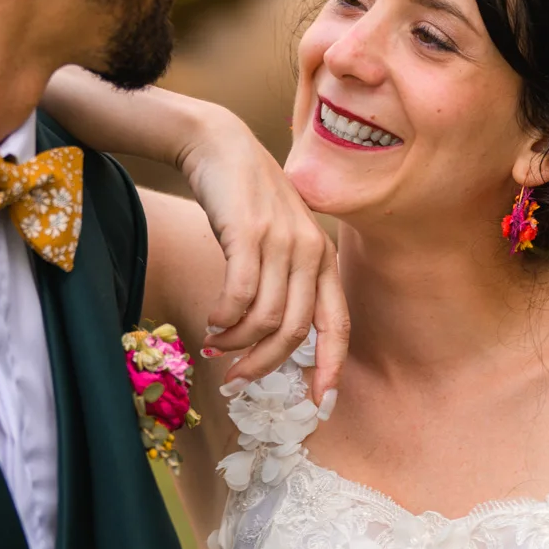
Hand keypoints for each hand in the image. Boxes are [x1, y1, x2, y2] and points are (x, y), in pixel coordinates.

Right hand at [177, 107, 347, 405]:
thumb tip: (273, 339)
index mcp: (325, 260)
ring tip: (215, 346)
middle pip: (292, 332)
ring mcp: (281, 242)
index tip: (318, 402)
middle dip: (262, 365)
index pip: (338, 325)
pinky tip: (210, 322)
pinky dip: (223, 318)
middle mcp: (310, 252)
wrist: (220, 146)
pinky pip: (238, 296)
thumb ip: (289, 282)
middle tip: (234, 381)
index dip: (331, 367)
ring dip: (235, 343)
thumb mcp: (283, 239)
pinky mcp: (248, 234)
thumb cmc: (249, 199)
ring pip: (263, 320)